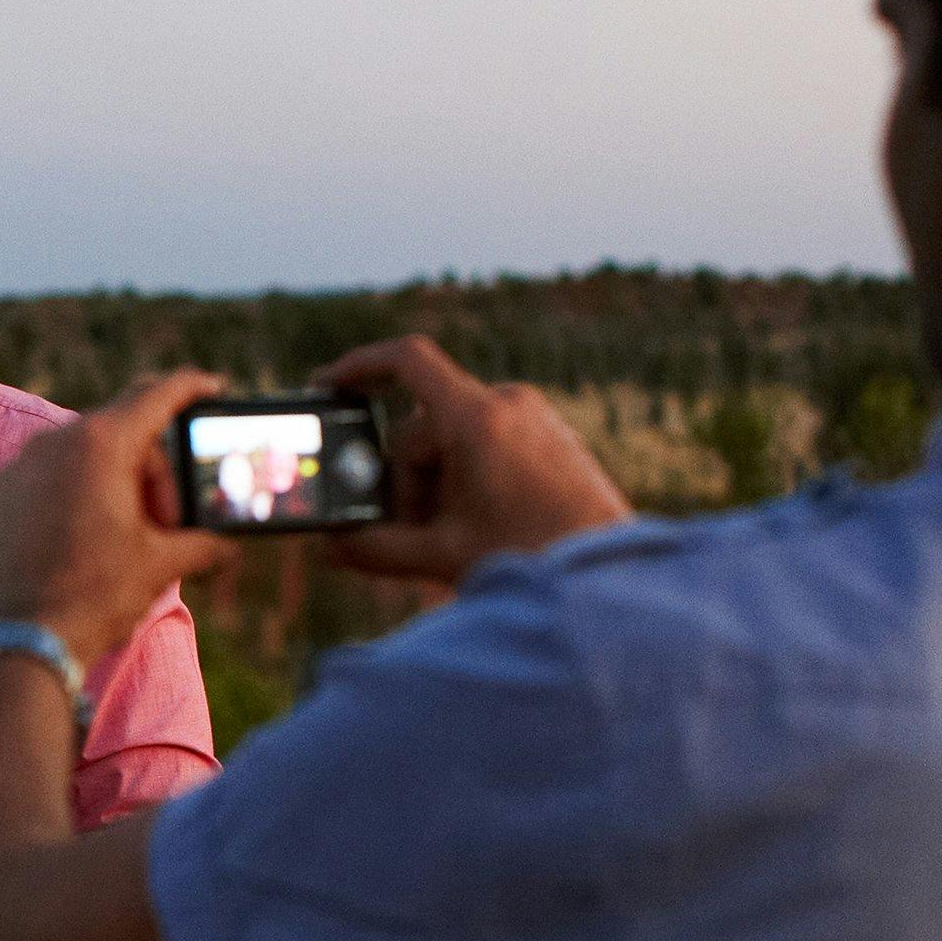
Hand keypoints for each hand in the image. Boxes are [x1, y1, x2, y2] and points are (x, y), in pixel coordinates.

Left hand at [0, 370, 239, 666]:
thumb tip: (223, 544)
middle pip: (119, 434)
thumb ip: (200, 543)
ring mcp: (15, 470)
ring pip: (78, 458)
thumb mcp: (160, 566)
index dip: (191, 387)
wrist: (22, 645)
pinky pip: (40, 483)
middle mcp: (53, 444)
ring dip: (110, 485)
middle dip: (151, 472)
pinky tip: (79, 543)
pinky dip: (68, 500)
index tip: (211, 387)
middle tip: (167, 523)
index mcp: (101, 445)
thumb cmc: (95, 599)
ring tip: (123, 539)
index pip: (157, 394)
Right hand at [311, 335, 630, 586]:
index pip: (406, 362)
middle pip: (423, 429)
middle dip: (406, 483)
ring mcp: (533, 417)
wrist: (615, 578)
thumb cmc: (534, 561)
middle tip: (414, 536)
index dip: (357, 366)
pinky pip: (487, 444)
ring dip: (438, 486)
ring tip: (456, 540)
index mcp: (479, 419)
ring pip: (454, 440)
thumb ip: (375, 549)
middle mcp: (508, 404)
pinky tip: (480, 526)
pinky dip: (467, 481)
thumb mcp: (442, 556)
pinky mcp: (549, 435)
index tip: (326, 384)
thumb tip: (330, 546)